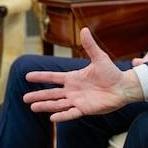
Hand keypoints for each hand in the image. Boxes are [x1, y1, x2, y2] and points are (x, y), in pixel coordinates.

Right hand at [24, 27, 143, 121]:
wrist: (123, 86)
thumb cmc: (111, 72)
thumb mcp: (99, 57)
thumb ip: (90, 45)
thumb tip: (84, 29)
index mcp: (73, 78)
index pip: (54, 78)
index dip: (41, 77)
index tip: (27, 76)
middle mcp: (73, 90)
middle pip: (52, 93)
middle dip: (38, 95)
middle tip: (24, 98)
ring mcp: (78, 100)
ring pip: (58, 104)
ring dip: (46, 105)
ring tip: (32, 107)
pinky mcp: (85, 109)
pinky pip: (71, 113)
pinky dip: (62, 115)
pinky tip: (52, 118)